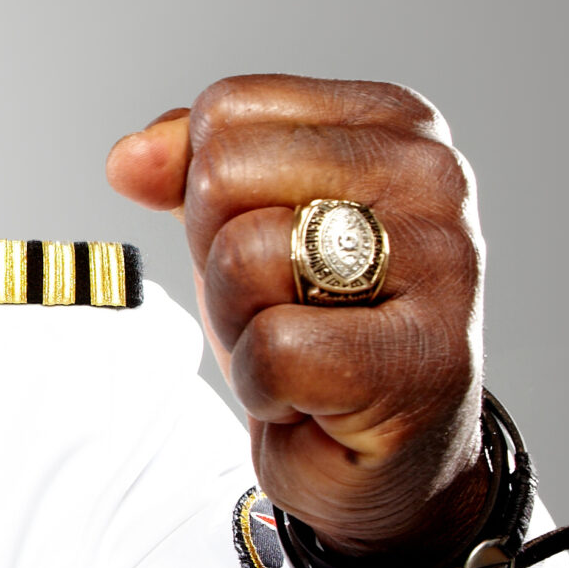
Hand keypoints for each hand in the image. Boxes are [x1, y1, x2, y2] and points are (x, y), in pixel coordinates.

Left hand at [107, 76, 485, 556]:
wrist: (385, 456)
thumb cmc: (318, 325)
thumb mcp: (237, 224)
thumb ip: (185, 167)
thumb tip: (128, 159)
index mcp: (395, 124)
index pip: (226, 111)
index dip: (207, 191)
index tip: (269, 245)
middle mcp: (433, 176)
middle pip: (224, 174)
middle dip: (217, 256)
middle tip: (278, 305)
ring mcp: (441, 265)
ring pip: (242, 256)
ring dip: (240, 323)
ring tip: (299, 347)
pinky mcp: (422, 360)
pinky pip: (271, 349)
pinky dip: (265, 387)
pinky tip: (313, 397)